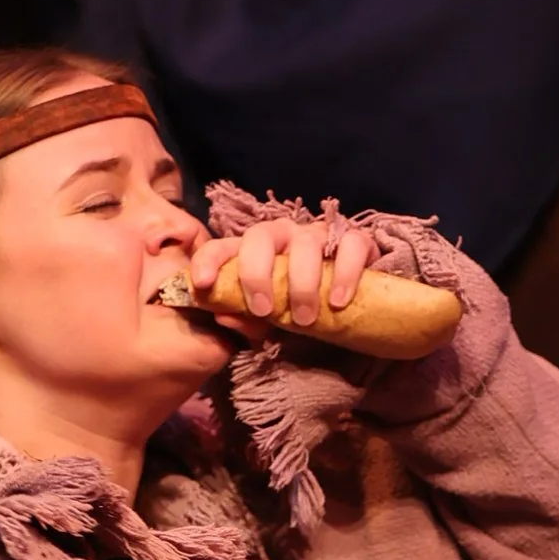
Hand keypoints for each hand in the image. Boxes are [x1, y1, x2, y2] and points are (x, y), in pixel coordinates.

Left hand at [191, 215, 380, 335]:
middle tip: (263, 310)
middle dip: (257, 273)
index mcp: (256, 253)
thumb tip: (224, 316)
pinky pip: (351, 246)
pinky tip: (338, 302)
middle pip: (261, 236)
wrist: (356, 312)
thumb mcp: (270, 323)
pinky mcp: (357, 242)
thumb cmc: (302, 313)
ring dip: (302, 283)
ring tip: (304, 319)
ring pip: (306, 242)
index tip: (201, 284)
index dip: (208, 260)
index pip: (223, 246)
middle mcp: (284, 237)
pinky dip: (344, 273)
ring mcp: (319, 236)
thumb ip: (246, 321)